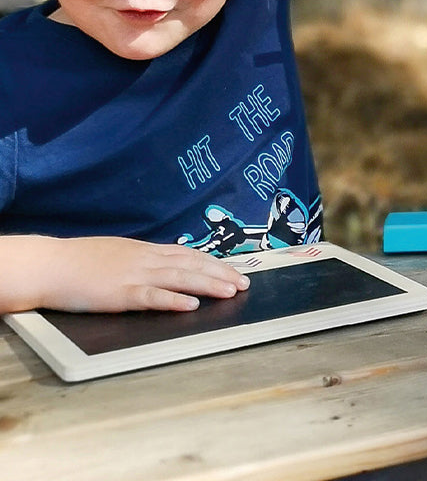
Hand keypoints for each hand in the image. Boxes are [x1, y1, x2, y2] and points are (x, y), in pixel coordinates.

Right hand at [0, 235, 250, 313]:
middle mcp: (146, 259)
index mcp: (145, 250)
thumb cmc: (81, 261)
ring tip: (230, 292)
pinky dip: (174, 300)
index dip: (214, 263)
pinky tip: (191, 305)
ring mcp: (134, 275)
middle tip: (244, 283)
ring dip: (208, 285)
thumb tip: (164, 262)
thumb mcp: (119, 252)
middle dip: (221, 273)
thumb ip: (142, 258)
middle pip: (192, 264)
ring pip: (180, 278)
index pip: (189, 255)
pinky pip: (152, 297)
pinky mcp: (120, 294)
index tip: (234, 270)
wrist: (51, 265)